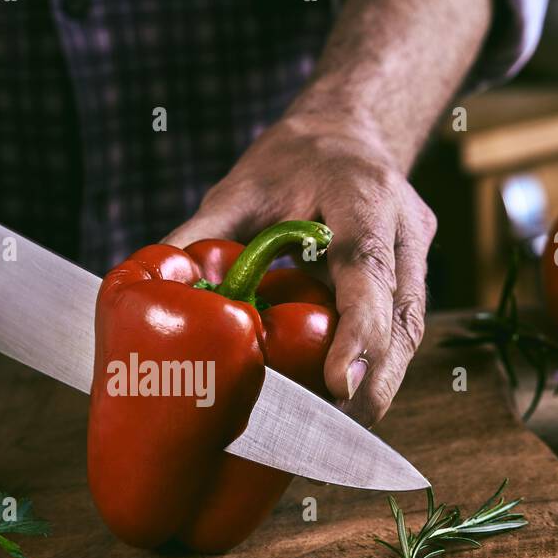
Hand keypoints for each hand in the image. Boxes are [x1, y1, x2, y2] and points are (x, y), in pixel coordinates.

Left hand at [164, 110, 435, 426]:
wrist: (347, 130)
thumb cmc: (290, 160)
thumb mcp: (239, 189)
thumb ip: (199, 236)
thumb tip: (141, 286)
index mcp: (360, 194)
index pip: (368, 268)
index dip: (359, 331)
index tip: (340, 385)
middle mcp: (401, 224)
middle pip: (402, 314)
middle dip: (378, 378)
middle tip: (340, 426)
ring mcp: (416, 250)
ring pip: (410, 329)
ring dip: (381, 381)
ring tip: (342, 427)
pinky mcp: (415, 273)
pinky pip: (403, 328)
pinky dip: (378, 366)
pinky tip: (348, 400)